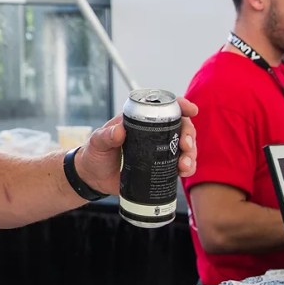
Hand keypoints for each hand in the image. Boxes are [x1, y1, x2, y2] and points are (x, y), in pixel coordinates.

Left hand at [76, 97, 198, 195]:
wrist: (92, 177)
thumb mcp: (97, 142)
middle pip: (180, 128)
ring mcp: (158, 151)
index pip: (164, 108)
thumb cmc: (95, 154)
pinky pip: (179, 165)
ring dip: (190, 154)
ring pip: (184, 147)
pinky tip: (184, 172)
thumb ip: (106, 136)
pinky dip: (186, 168)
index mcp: (139, 121)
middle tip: (185, 145)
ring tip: (184, 164)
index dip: (181, 106)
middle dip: (188, 135)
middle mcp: (153, 134)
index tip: (191, 110)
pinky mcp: (160, 167)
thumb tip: (119, 130)